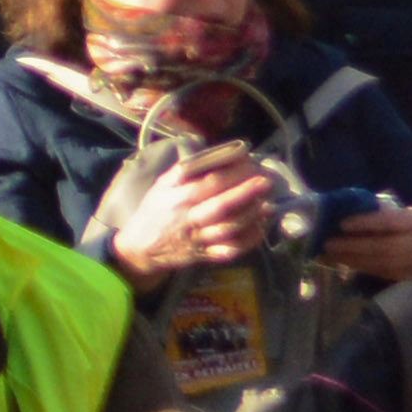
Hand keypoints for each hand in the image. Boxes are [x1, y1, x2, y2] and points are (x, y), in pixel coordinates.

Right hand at [109, 148, 280, 278]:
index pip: (208, 183)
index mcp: (178, 198)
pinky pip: (231, 250)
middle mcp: (189, 218)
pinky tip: (260, 229)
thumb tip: (215, 156)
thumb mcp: (162, 185)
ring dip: (251, 217)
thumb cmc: (155, 210)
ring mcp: (199, 239)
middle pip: (221, 206)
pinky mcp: (206, 256)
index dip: (231, 173)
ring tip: (268, 205)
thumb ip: (184, 172)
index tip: (250, 164)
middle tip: (265, 182)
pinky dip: (248, 241)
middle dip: (245, 193)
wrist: (142, 246)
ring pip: (229, 229)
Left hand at [325, 198, 411, 286]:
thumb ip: (376, 208)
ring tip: (332, 255)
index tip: (342, 224)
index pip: (391, 221)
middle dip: (355, 246)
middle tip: (329, 244)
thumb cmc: (406, 220)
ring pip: (385, 263)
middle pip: (387, 247)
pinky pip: (386, 274)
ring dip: (355, 260)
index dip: (366, 223)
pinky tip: (345, 263)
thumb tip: (343, 209)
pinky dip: (363, 268)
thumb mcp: (396, 208)